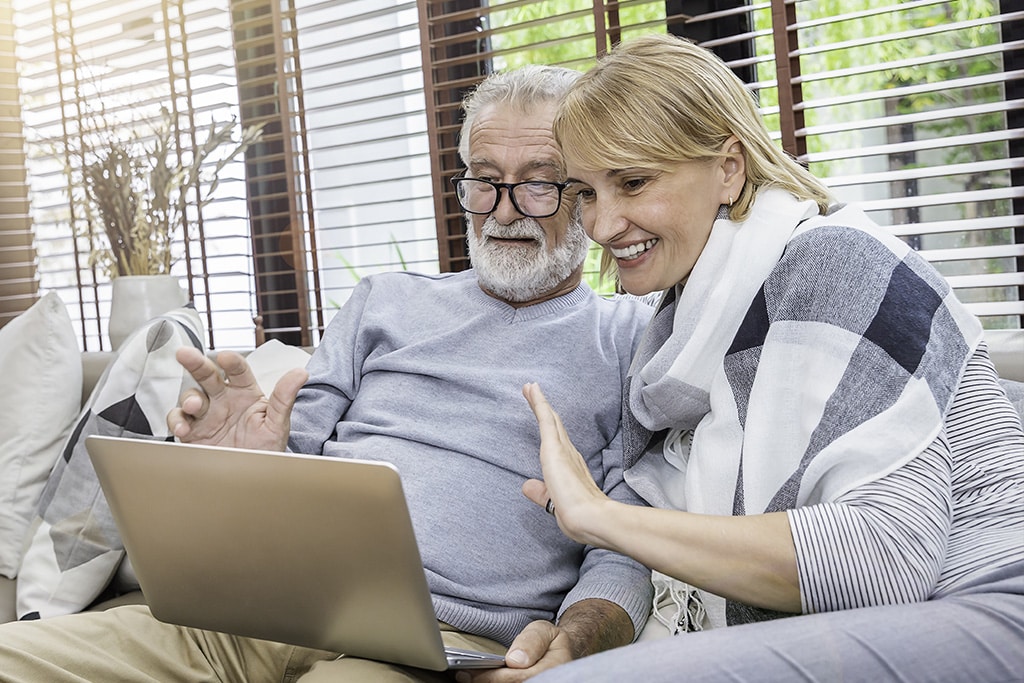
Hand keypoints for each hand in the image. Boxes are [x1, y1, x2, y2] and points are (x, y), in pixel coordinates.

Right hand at [166, 347, 307, 451]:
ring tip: (194, 406)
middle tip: (184, 354)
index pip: (238, 371)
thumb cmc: (266, 449)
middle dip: (195, 362)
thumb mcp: (278, 424)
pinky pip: (179, 420)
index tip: (225, 357)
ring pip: (191, 395)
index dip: (231, 362)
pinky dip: (177, 421)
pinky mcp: (193, 431)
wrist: (251, 479)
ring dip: (189, 398)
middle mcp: (224, 400)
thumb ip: (285, 398)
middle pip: (207, 375)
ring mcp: (207, 415)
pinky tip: (183, 427)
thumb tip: (300, 373)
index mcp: (246, 393)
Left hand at [454, 620, 571, 682]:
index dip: (493, 677)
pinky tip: (477, 680)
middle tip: (462, 674)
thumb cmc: (550, 641)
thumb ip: (532, 641)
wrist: (562, 653)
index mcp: (552, 669)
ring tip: (466, 677)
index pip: (518, 678)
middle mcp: (545, 682)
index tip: (470, 671)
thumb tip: (515, 660)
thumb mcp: (545, 631)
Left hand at [521, 382, 610, 546]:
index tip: (542, 412)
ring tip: (529, 386)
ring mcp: (562, 449)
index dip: (549, 425)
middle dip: (542, 407)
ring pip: (548, 418)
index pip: (556, 441)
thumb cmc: (577, 515)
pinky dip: (539, 404)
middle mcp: (568, 453)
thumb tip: (526, 485)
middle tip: (533, 390)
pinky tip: (533, 391)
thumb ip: (541, 493)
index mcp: (569, 465)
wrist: (589, 519)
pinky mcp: (555, 448)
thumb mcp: (553, 502)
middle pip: (552, 424)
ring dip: (538, 401)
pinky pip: (545, 420)